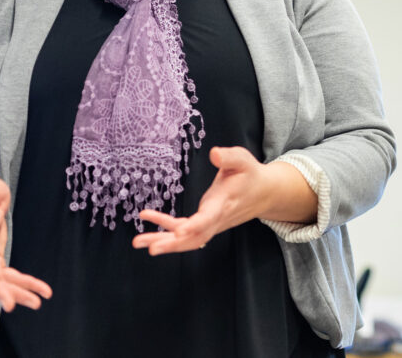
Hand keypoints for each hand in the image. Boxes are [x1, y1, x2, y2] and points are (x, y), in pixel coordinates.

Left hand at [132, 146, 315, 254]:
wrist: (263, 193)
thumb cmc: (250, 174)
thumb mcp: (243, 160)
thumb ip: (228, 157)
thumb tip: (214, 153)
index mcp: (224, 203)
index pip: (209, 218)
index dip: (194, 226)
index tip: (179, 231)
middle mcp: (217, 219)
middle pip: (194, 238)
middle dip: (172, 244)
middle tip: (150, 248)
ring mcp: (211, 225)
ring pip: (187, 240)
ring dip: (164, 242)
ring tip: (138, 242)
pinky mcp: (206, 223)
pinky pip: (185, 232)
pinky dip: (166, 228)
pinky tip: (148, 218)